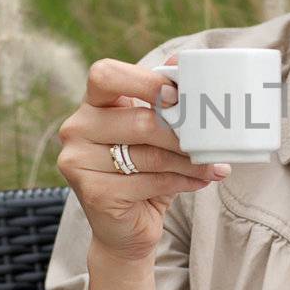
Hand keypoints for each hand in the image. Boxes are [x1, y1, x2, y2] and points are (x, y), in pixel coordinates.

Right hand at [56, 54, 229, 263]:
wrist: (125, 228)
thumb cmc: (143, 172)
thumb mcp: (155, 132)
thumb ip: (162, 98)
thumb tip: (180, 61)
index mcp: (92, 105)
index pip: (106, 75)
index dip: (143, 81)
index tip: (177, 96)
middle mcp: (77, 128)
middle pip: (138, 121)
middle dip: (181, 133)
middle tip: (210, 141)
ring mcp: (78, 161)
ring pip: (148, 155)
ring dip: (188, 161)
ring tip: (213, 165)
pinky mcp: (92, 192)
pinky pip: (148, 181)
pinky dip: (181, 182)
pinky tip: (199, 181)